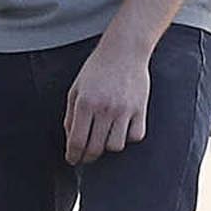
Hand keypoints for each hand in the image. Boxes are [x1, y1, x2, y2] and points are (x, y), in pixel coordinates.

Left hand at [64, 40, 149, 165]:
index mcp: (85, 103)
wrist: (124, 51)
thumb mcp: (76, 89)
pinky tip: (121, 131)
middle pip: (95, 148)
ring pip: (116, 146)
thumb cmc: (97, 69)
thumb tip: (69, 138)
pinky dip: (128, 138)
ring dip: (108, 147)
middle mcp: (104, 108)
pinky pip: (135, 136)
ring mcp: (124, 110)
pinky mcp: (140, 109)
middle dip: (88, 157)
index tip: (72, 160)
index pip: (77, 140)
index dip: (73, 155)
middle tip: (85, 157)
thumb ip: (70, 115)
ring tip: (103, 140)